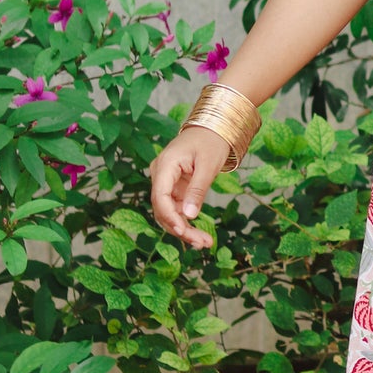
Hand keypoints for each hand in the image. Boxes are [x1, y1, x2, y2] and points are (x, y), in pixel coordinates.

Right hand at [148, 128, 228, 249]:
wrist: (213, 129)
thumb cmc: (211, 142)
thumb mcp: (208, 165)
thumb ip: (198, 190)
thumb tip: (190, 216)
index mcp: (165, 165)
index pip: (160, 196)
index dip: (170, 217)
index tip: (183, 231)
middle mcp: (160, 175)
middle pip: (163, 208)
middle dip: (180, 228)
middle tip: (202, 243)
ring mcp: (166, 183)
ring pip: (169, 212)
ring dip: (184, 229)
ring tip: (205, 243)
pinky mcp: (174, 189)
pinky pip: (177, 209)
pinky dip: (187, 222)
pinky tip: (200, 236)